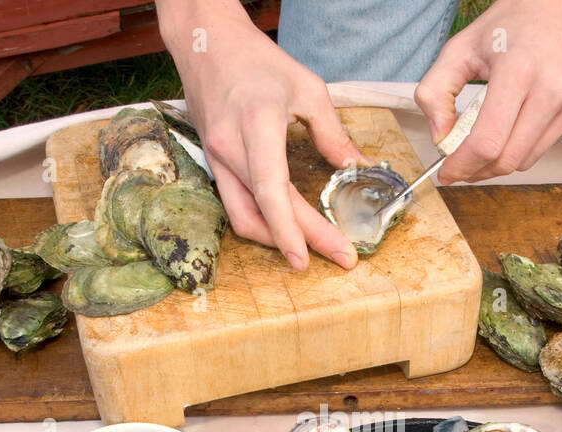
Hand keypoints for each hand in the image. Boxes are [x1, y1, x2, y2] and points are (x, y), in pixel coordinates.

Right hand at [157, 0, 367, 269]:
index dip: (291, 229)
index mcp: (257, 123)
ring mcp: (216, 159)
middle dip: (301, 242)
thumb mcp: (307, 87)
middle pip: (263, 213)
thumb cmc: (257, 60)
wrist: (205, 43)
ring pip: (243, 218)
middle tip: (341, 256)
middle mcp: (230, 147)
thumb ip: (332, 132)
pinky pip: (235, 205)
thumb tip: (357, 166)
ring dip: (276, 240)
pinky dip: (263, 222)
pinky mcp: (213, 164)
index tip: (310, 257)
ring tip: (312, 248)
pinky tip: (287, 227)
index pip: (271, 189)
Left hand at [416, 0, 561, 184]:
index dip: (462, 165)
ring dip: (498, 162)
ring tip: (484, 141)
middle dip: (477, 170)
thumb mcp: (460, 47)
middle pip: (507, 160)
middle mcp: (553, 90)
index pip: (487, 142)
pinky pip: (543, 148)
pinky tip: (515, 122)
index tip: (446, 172)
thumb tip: (440, 138)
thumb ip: (435, 92)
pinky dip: (522, 147)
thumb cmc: (510, 25)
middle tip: (460, 163)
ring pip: (525, 161)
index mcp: (519, 70)